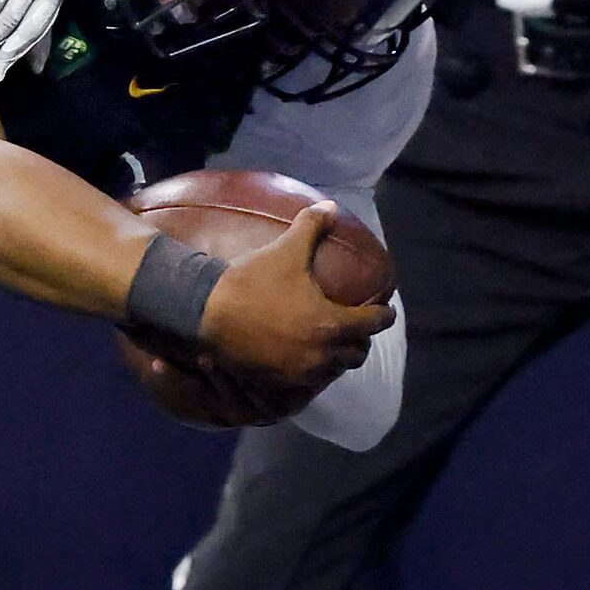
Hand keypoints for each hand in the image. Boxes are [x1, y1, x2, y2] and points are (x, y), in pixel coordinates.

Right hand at [194, 204, 396, 405]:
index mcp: (332, 323)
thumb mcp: (286, 249)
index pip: (373, 324)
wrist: (206, 314)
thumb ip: (312, 226)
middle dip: (360, 339)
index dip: (382, 314)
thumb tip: (330, 206)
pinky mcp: (278, 382)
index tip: (383, 309)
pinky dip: (311, 370)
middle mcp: (322, 354)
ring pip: (333, 371)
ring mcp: (299, 372)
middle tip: (356, 326)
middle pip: (357, 354)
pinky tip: (304, 357)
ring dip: (337, 357)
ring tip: (331, 343)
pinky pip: (306, 382)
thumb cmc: (252, 282)